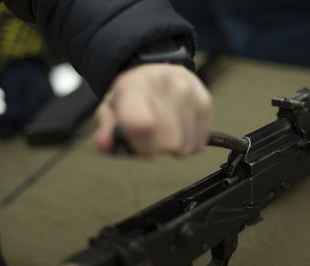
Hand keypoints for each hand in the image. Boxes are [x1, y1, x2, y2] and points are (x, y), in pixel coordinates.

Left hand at [94, 63, 211, 155]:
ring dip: (173, 147)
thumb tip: (104, 145)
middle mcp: (164, 82)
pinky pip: (198, 142)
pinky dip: (188, 143)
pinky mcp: (205, 101)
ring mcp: (188, 90)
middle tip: (150, 137)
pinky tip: (178, 130)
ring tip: (164, 131)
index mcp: (134, 84)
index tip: (138, 145)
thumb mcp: (110, 111)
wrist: (156, 73)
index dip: (141, 146)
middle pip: (168, 141)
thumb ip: (105, 131)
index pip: (142, 126)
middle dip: (157, 148)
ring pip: (185, 145)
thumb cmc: (132, 97)